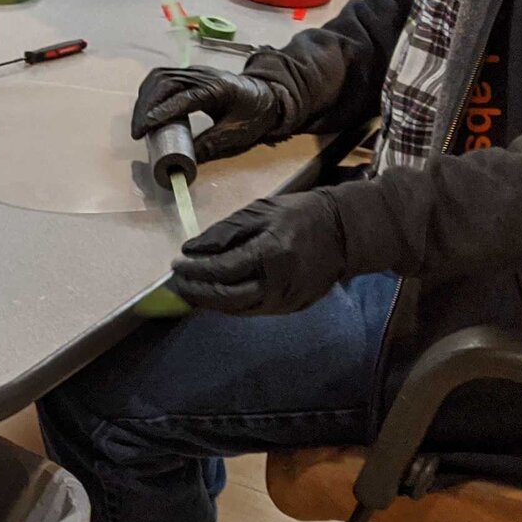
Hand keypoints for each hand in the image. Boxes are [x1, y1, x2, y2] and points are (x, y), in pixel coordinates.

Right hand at [132, 65, 292, 162]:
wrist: (268, 95)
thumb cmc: (255, 114)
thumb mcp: (237, 134)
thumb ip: (210, 145)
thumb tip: (185, 160)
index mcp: (218, 88)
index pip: (182, 97)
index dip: (161, 112)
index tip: (145, 129)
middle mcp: (203, 75)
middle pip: (165, 82)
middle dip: (146, 107)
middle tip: (138, 132)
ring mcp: (195, 72)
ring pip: (160, 77)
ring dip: (145, 99)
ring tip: (139, 123)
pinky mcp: (189, 74)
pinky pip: (163, 77)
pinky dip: (150, 91)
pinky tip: (145, 107)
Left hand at [168, 195, 348, 315]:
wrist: (345, 233)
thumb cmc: (301, 215)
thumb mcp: (261, 211)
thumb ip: (225, 231)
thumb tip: (191, 249)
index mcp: (271, 254)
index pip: (223, 269)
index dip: (196, 270)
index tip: (176, 264)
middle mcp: (279, 284)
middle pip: (227, 297)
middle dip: (197, 292)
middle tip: (177, 283)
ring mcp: (286, 300)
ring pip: (238, 309)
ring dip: (210, 303)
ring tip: (190, 291)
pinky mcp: (291, 308)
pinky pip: (252, 310)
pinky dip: (230, 305)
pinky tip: (216, 295)